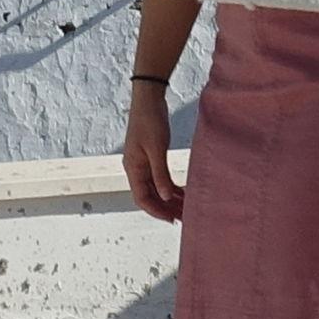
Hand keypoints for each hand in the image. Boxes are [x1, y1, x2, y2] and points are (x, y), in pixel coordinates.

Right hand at [121, 88, 182, 221]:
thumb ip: (160, 174)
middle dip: (164, 208)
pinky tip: (182, 192)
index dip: (156, 211)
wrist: (148, 98)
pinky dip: (170, 186)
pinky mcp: (151, 156)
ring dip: (168, 199)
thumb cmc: (150, 120)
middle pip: (149, 196)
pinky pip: (159, 177)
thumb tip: (165, 198)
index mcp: (133, 168)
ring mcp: (143, 162)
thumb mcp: (156, 148)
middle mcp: (136, 168)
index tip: (172, 219)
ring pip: (155, 188)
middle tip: (183, 217)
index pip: (141, 198)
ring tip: (185, 208)